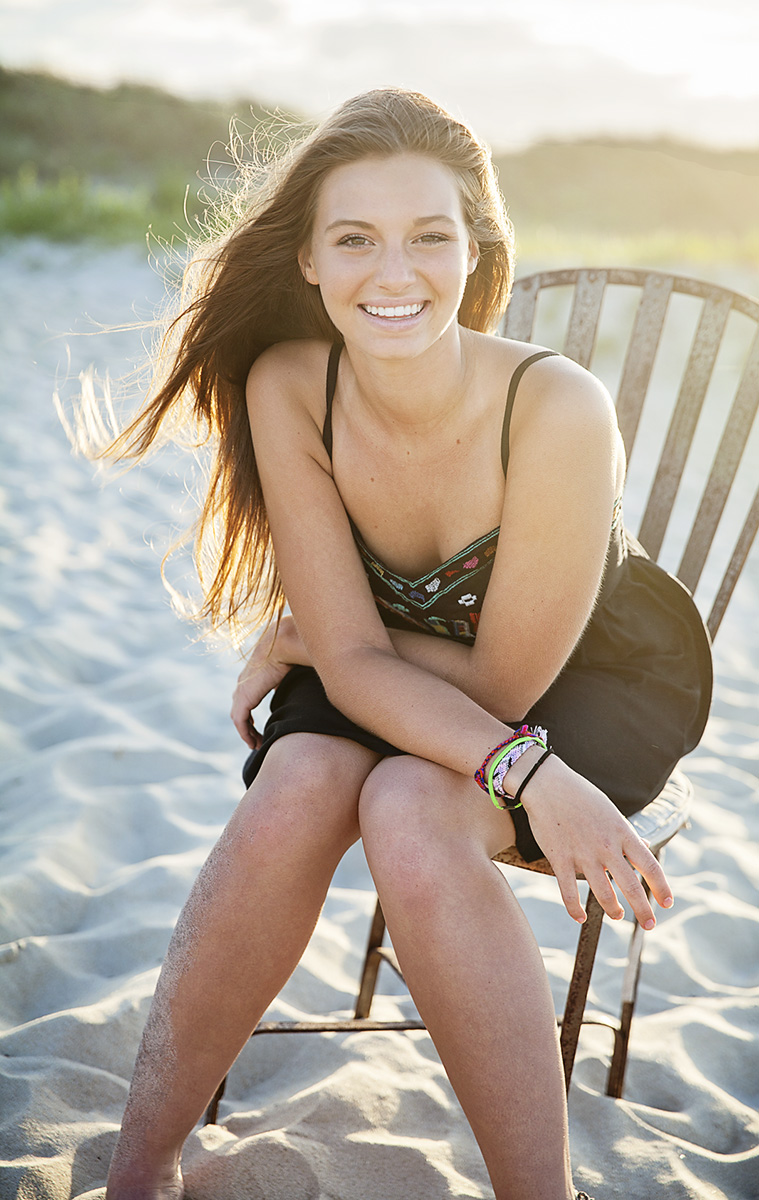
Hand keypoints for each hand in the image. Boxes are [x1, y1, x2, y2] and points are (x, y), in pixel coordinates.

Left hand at [230, 616, 302, 748]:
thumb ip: (301, 678)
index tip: (264, 727)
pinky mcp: (244, 697)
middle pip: (241, 708)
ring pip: (239, 717)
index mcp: (255, 675)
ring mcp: (242, 689)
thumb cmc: (294, 650)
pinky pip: (240, 722)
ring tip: (257, 745)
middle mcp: (244, 682)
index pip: (249, 696)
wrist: (284, 643)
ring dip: (247, 733)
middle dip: (248, 726)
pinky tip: (253, 744)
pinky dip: (245, 734)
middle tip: (259, 740)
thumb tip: (324, 682)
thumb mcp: (297, 668)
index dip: (254, 713)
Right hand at [516, 751, 673, 928]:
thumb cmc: (580, 795)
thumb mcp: (610, 811)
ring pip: (603, 893)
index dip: (661, 888)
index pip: (650, 865)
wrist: (548, 784)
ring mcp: (582, 854)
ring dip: (613, 910)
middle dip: (643, 910)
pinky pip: (568, 892)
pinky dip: (575, 909)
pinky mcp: (559, 858)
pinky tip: (580, 918)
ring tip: (617, 916)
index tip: (667, 903)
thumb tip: (640, 849)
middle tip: (650, 924)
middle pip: (631, 886)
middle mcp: (606, 846)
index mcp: (621, 832)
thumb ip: (624, 834)